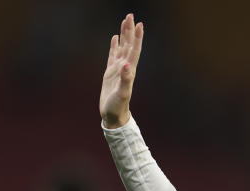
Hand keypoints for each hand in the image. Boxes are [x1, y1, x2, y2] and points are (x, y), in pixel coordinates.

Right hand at [100, 13, 143, 127]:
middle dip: (129, 30)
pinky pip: (112, 55)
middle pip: (129, 45)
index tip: (138, 23)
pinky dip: (114, 45)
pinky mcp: (110, 73)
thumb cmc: (118, 107)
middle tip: (130, 15)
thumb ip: (125, 79)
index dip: (137, 37)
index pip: (134, 50)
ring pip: (121, 47)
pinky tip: (114, 38)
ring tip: (124, 21)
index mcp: (129, 70)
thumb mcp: (122, 94)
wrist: (114, 116)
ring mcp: (118, 69)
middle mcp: (125, 67)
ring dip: (124, 35)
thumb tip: (127, 65)